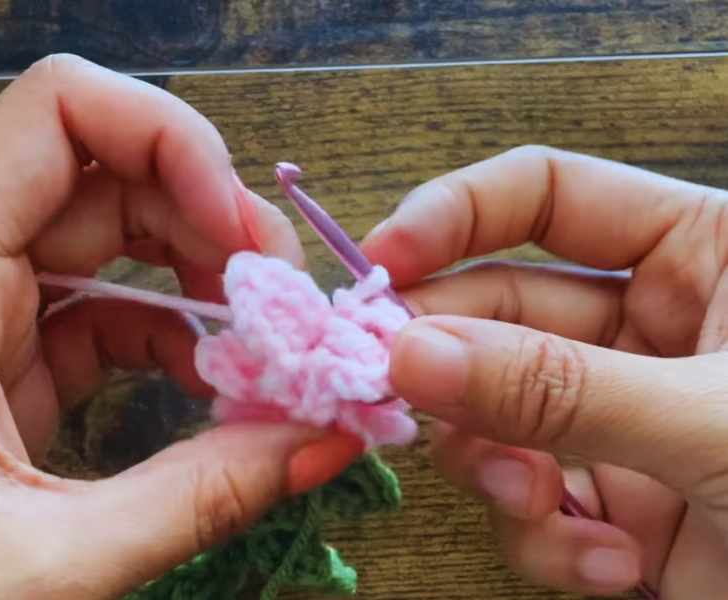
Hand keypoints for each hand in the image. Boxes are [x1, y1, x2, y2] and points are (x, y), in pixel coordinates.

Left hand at [0, 54, 361, 598]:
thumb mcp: (47, 561)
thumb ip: (197, 498)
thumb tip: (323, 440)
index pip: (56, 113)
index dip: (168, 139)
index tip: (240, 233)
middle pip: (105, 173)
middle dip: (212, 216)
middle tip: (283, 297)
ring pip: (111, 240)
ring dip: (201, 276)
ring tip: (268, 340)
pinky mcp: (6, 366)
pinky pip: (105, 315)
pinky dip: (175, 335)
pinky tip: (217, 382)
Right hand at [364, 146, 727, 597]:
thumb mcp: (715, 420)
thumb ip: (558, 387)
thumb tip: (408, 354)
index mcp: (698, 252)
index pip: (545, 195)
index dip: (454, 215)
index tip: (381, 264)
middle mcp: (648, 326)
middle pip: (496, 311)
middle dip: (448, 359)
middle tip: (387, 390)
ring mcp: (619, 415)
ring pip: (495, 413)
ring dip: (496, 463)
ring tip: (537, 505)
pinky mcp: (612, 501)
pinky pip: (533, 501)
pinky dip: (548, 538)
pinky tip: (611, 567)